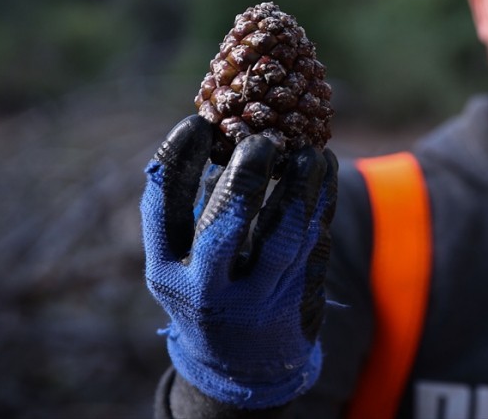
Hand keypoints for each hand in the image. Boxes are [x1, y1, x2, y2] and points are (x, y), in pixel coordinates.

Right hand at [141, 115, 337, 407]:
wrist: (241, 365)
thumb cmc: (209, 286)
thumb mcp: (185, 258)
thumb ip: (198, 205)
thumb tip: (230, 132)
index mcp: (165, 269)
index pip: (163, 205)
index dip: (178, 157)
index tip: (198, 121)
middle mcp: (205, 288)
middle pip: (224, 225)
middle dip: (246, 175)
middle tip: (263, 139)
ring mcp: (253, 298)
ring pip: (283, 234)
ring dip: (300, 185)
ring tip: (311, 152)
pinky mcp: (294, 299)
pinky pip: (312, 242)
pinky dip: (321, 202)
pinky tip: (324, 173)